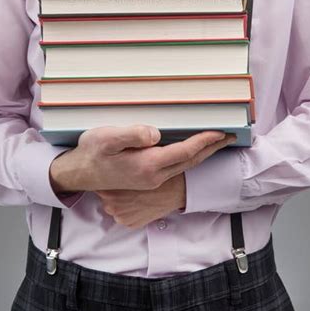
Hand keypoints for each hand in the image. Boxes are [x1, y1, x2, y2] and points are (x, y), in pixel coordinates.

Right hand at [49, 125, 236, 192]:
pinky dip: (189, 157)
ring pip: (184, 166)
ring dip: (202, 153)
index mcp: (148, 165)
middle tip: (230, 136)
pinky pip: (175, 167)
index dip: (204, 140)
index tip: (221, 130)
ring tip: (216, 141)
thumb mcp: (107, 138)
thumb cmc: (92, 152)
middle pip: (190, 161)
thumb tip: (156, 133)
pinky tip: (191, 150)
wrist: (79, 174)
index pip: (185, 151)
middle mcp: (153, 176)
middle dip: (211, 148)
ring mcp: (151, 180)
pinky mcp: (146, 179)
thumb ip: (132, 134)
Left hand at [94, 173, 185, 228]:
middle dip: (114, 192)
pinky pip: (125, 217)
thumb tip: (107, 167)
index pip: (99, 185)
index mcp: (109, 188)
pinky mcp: (129, 224)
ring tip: (135, 195)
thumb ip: (117, 170)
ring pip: (114, 208)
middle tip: (127, 187)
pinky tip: (139, 204)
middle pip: (106, 197)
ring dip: (121, 204)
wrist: (172, 190)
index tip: (113, 178)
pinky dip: (130, 212)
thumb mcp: (132, 166)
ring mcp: (120, 215)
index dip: (107, 180)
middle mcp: (111, 203)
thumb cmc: (153, 176)